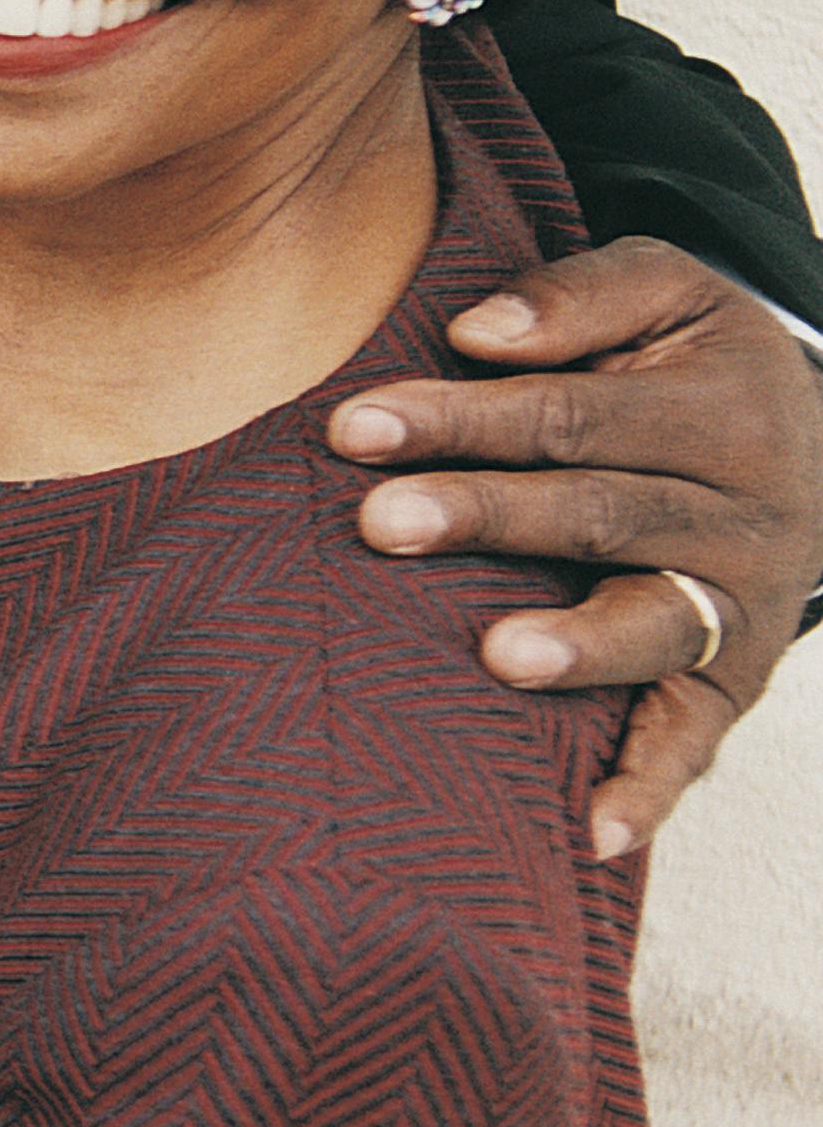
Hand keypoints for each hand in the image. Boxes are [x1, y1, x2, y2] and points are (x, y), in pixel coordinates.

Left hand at [329, 239, 822, 857]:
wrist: (821, 444)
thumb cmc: (692, 364)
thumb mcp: (668, 292)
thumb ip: (577, 296)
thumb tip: (474, 332)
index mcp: (719, 410)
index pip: (567, 415)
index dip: (460, 418)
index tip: (351, 425)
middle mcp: (743, 513)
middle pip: (598, 513)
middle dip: (485, 516)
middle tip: (379, 523)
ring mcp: (741, 604)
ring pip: (655, 623)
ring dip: (578, 645)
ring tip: (499, 657)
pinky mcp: (735, 681)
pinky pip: (697, 739)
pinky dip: (651, 788)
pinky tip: (594, 834)